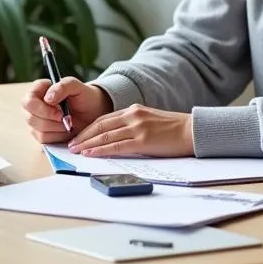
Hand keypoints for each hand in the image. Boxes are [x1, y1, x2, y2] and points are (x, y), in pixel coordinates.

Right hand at [22, 77, 112, 143]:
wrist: (91, 113)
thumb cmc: (83, 97)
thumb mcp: (76, 87)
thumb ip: (62, 87)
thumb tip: (47, 98)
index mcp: (39, 90)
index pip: (29, 100)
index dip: (42, 108)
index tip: (60, 109)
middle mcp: (33, 106)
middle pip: (30, 117)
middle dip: (51, 119)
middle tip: (66, 117)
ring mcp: (35, 121)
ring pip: (37, 130)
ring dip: (56, 128)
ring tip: (68, 122)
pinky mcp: (41, 135)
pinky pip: (43, 140)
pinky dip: (57, 136)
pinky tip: (66, 129)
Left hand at [67, 104, 193, 157]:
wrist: (192, 131)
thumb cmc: (173, 130)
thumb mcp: (149, 121)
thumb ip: (133, 126)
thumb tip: (116, 138)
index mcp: (133, 110)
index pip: (104, 119)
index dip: (88, 128)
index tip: (78, 137)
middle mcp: (132, 116)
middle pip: (100, 126)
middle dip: (83, 136)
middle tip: (71, 144)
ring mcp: (137, 127)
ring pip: (105, 135)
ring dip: (87, 143)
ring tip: (76, 150)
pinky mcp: (142, 140)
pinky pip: (116, 146)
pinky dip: (100, 150)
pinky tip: (91, 153)